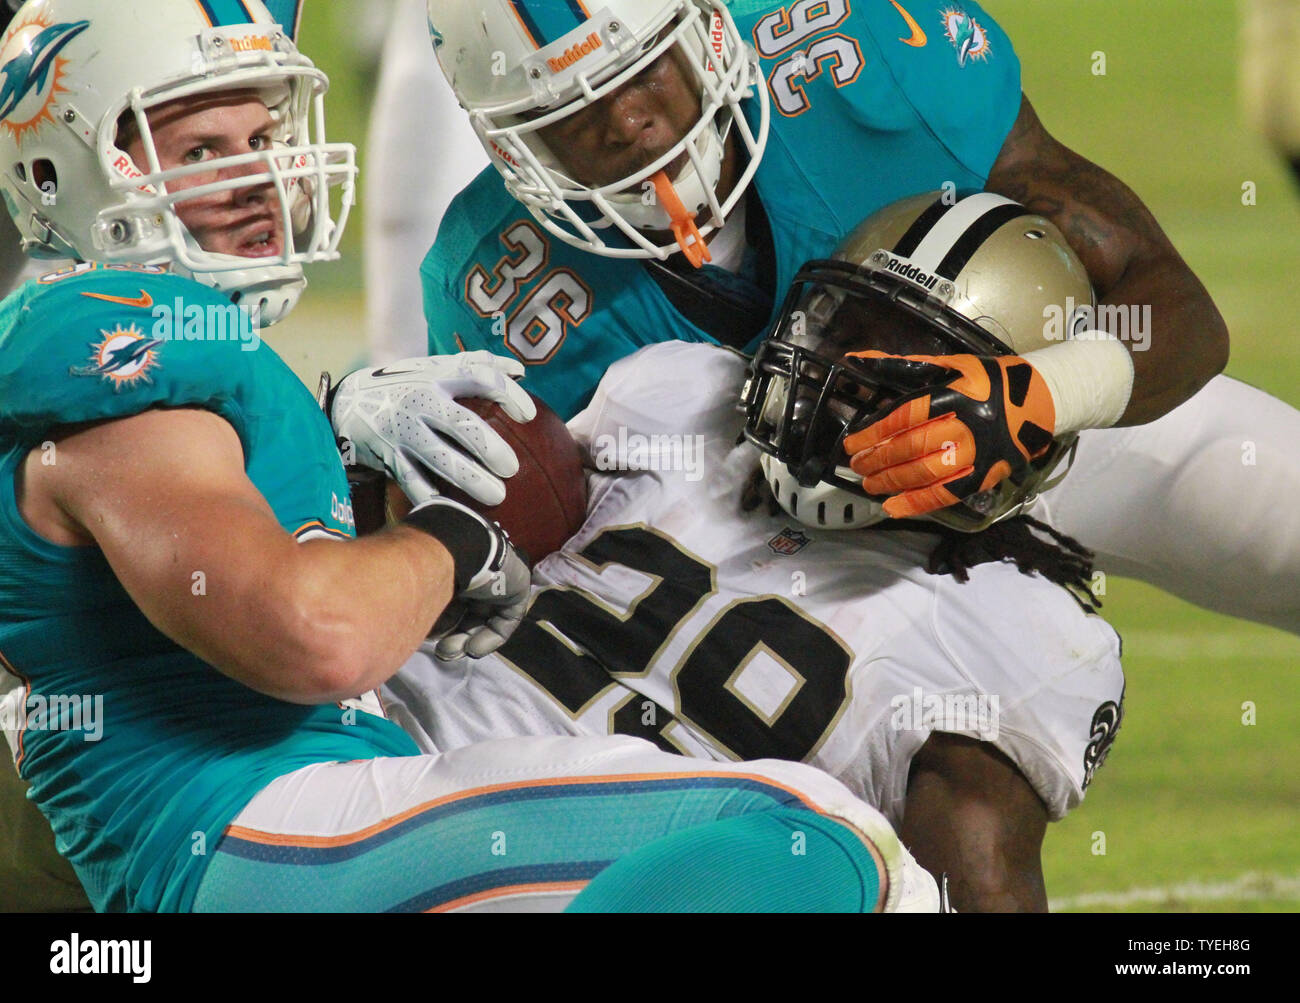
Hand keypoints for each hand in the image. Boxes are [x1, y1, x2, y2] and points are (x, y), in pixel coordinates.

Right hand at [330, 352, 536, 506]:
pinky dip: (432, 498)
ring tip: (497, 496)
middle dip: (489, 447)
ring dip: (470, 479)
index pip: (479, 378)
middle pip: (461, 424)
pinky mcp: (387, 455)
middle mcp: (418, 401)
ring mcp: (401, 430)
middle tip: (512, 468)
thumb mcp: (434, 368)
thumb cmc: (405, 385)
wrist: (348, 401)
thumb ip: (476, 365)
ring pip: (439, 458)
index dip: (508, 394)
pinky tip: (455, 511)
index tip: (529, 416)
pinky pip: (412, 481)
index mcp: (436, 376)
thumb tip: (519, 371)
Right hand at [403, 498, 530, 658]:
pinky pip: (507, 619)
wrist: (457, 546)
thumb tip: (409, 623)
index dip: (441, 622)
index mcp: (458, 566)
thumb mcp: (423, 585)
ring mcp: (500, 579)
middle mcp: (479, 572)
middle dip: (454, 635)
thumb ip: (421, 601)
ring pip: (485, 617)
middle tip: (442, 652)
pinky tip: (472, 649)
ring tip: (452, 653)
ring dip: (468, 639)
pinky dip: (491, 637)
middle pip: (469, 612)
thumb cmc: (432, 563)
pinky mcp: (518, 588)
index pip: (452, 600)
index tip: (428, 636)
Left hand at [842, 352, 1056, 518]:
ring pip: (928, 473)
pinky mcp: (987, 475)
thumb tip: (860, 358)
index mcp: (956, 394)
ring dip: (893, 481)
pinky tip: (893, 507)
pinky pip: (948, 494)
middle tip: (856, 465)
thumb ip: (905, 366)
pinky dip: (918, 503)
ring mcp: (978, 454)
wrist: (1043, 399)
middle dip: (879, 459)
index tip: (852, 442)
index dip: (876, 431)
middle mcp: (967, 426)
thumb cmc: (991, 379)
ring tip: (869, 484)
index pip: (907, 415)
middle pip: (914, 446)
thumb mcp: (952, 364)